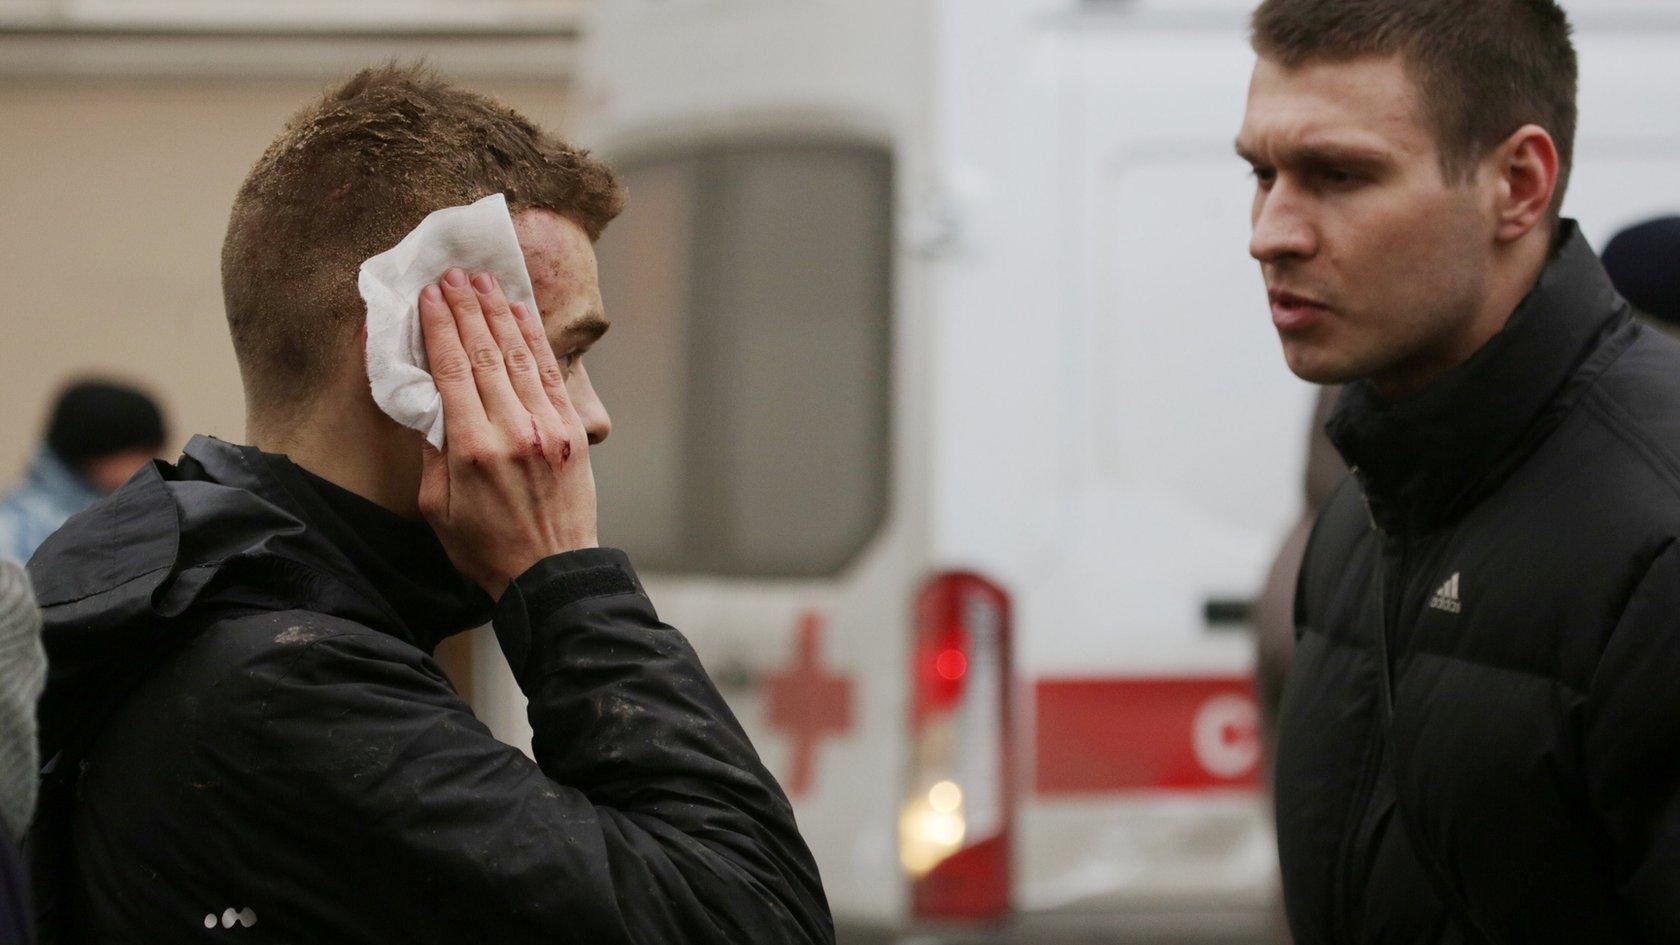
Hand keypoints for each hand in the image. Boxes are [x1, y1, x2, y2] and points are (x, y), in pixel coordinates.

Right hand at [417, 267, 597, 597]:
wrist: (550, 573)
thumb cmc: (485, 546)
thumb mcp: (437, 507)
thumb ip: (431, 451)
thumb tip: (426, 402)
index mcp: (472, 449)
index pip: (451, 370)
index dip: (439, 327)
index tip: (428, 296)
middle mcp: (513, 430)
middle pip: (485, 353)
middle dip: (466, 308)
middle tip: (452, 275)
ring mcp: (547, 427)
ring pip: (519, 355)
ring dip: (499, 313)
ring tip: (483, 281)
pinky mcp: (570, 431)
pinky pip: (551, 373)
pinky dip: (535, 339)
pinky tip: (521, 314)